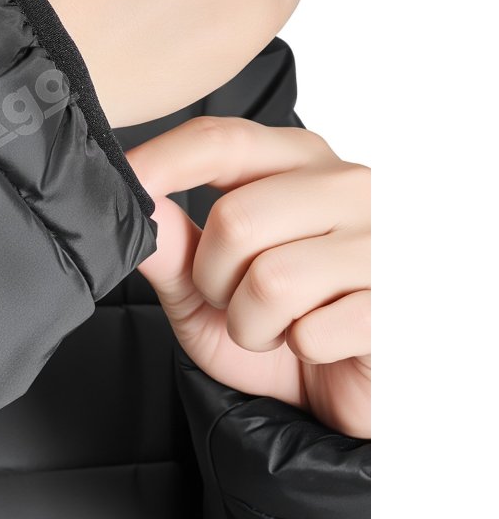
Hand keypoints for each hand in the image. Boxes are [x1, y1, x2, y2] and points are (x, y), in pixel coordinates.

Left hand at [127, 117, 370, 437]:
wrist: (352, 386)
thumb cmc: (280, 325)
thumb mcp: (204, 291)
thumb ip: (171, 246)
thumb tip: (135, 198)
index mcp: (297, 162)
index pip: (220, 140)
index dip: (160, 163)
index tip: (125, 186)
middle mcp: (346, 186)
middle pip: (236, 220)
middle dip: (214, 280)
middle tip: (237, 301)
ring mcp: (384, 240)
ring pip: (271, 279)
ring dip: (253, 323)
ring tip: (279, 324)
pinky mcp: (402, 300)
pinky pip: (313, 331)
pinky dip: (299, 350)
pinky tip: (322, 342)